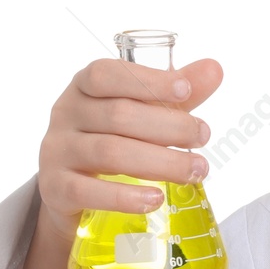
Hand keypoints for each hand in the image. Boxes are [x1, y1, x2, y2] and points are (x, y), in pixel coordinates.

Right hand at [34, 56, 222, 247]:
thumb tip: (214, 69)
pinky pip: (87, 191)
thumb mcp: (141, 110)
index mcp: (85, 87)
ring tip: (196, 171)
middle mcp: (66, 113)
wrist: (68, 188)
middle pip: (119, 115)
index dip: (148, 80)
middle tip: (203, 137)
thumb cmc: (112, 136)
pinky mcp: (55, 188)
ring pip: (109, 152)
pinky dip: (124, 197)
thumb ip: (174, 93)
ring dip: (160, 162)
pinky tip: (155, 199)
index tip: (186, 91)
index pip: (108, 74)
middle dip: (169, 126)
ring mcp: (57, 150)